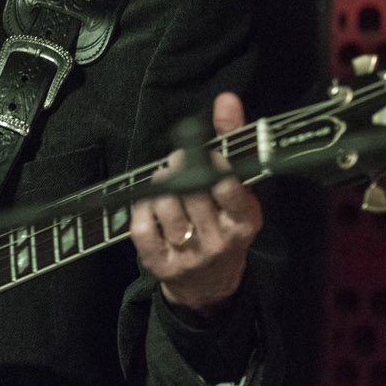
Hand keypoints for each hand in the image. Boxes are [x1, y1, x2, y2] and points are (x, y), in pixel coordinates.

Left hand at [129, 92, 260, 316]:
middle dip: (181, 167)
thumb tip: (226, 99)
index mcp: (244, 223)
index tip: (208, 153)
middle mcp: (219, 242)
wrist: (211, 285)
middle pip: (192, 194)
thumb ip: (232, 141)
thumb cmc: (225, 225)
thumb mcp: (238, 190)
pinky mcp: (161, 265)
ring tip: (165, 179)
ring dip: (160, 185)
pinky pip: (143, 228)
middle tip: (178, 159)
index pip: (230, 192)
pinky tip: (150, 204)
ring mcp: (189, 256)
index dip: (215, 168)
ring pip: (165, 207)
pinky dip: (142, 209)